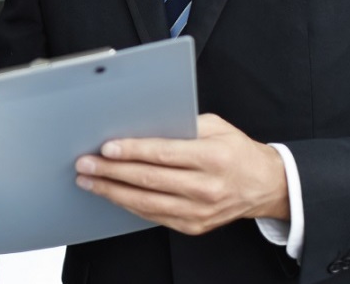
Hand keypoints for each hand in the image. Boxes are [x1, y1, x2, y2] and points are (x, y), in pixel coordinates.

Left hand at [73, 113, 288, 235]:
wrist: (265, 186)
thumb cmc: (237, 151)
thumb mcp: (216, 126)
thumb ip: (181, 124)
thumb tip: (140, 124)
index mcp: (213, 157)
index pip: (164, 154)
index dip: (132, 152)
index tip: (106, 148)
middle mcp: (206, 187)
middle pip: (149, 180)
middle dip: (111, 172)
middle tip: (85, 165)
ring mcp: (200, 211)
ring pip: (147, 203)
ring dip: (113, 192)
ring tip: (89, 182)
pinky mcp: (194, 226)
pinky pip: (154, 216)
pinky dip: (129, 205)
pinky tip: (113, 195)